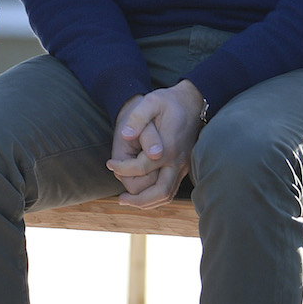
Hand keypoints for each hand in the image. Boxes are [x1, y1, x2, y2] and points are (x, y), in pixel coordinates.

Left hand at [106, 81, 205, 208]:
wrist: (193, 101)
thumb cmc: (169, 101)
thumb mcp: (151, 101)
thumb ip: (137, 118)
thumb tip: (126, 135)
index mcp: (168, 147)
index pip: (141, 168)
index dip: (122, 168)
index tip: (109, 163)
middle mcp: (177, 161)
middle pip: (159, 191)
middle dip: (138, 199)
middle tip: (119, 199)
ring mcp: (183, 166)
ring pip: (167, 195)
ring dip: (147, 202)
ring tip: (127, 200)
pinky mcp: (184, 167)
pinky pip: (171, 190)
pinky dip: (156, 197)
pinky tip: (142, 193)